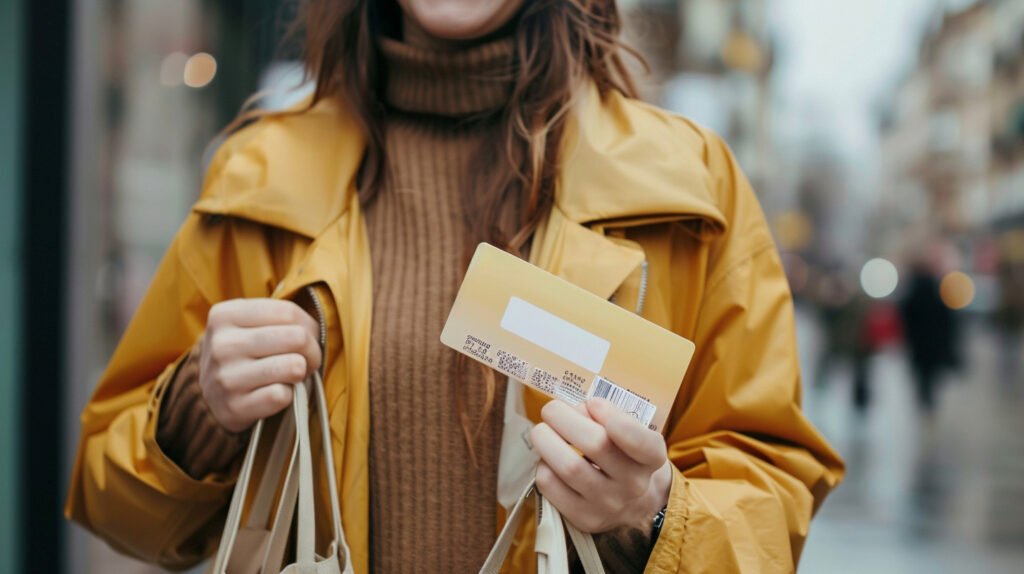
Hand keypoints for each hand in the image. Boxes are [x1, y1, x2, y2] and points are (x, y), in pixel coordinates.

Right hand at [198, 299, 321, 432]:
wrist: (209, 397)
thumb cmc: (242, 353)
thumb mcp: (247, 325)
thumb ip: (280, 317)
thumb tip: (316, 329)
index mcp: (225, 315)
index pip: (289, 312)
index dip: (308, 327)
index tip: (303, 338)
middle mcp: (223, 344)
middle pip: (297, 338)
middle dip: (312, 351)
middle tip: (304, 360)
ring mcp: (226, 378)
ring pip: (294, 367)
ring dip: (301, 373)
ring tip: (291, 375)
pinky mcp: (235, 408)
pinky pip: (283, 396)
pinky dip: (288, 396)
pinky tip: (275, 392)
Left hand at [529, 398, 672, 534]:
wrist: (632, 504)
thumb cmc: (625, 455)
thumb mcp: (631, 432)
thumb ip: (609, 415)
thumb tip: (578, 410)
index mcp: (651, 458)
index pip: (643, 443)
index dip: (619, 422)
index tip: (594, 403)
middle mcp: (634, 484)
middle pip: (596, 444)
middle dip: (564, 418)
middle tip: (552, 409)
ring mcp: (609, 505)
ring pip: (568, 466)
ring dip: (546, 440)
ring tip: (542, 430)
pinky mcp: (584, 519)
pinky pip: (551, 486)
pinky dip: (543, 465)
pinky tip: (548, 459)